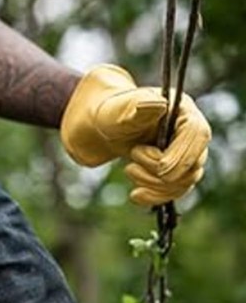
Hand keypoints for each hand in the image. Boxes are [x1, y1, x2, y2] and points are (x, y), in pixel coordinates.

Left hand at [60, 64, 210, 205]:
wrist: (104, 129)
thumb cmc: (111, 116)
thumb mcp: (120, 112)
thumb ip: (138, 109)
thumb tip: (158, 105)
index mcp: (183, 110)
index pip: (198, 135)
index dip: (181, 156)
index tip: (159, 168)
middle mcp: (191, 132)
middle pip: (194, 163)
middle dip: (160, 173)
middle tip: (131, 164)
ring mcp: (187, 152)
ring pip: (185, 181)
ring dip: (154, 185)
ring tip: (129, 170)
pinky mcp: (176, 170)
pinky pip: (176, 191)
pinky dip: (156, 197)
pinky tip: (135, 195)